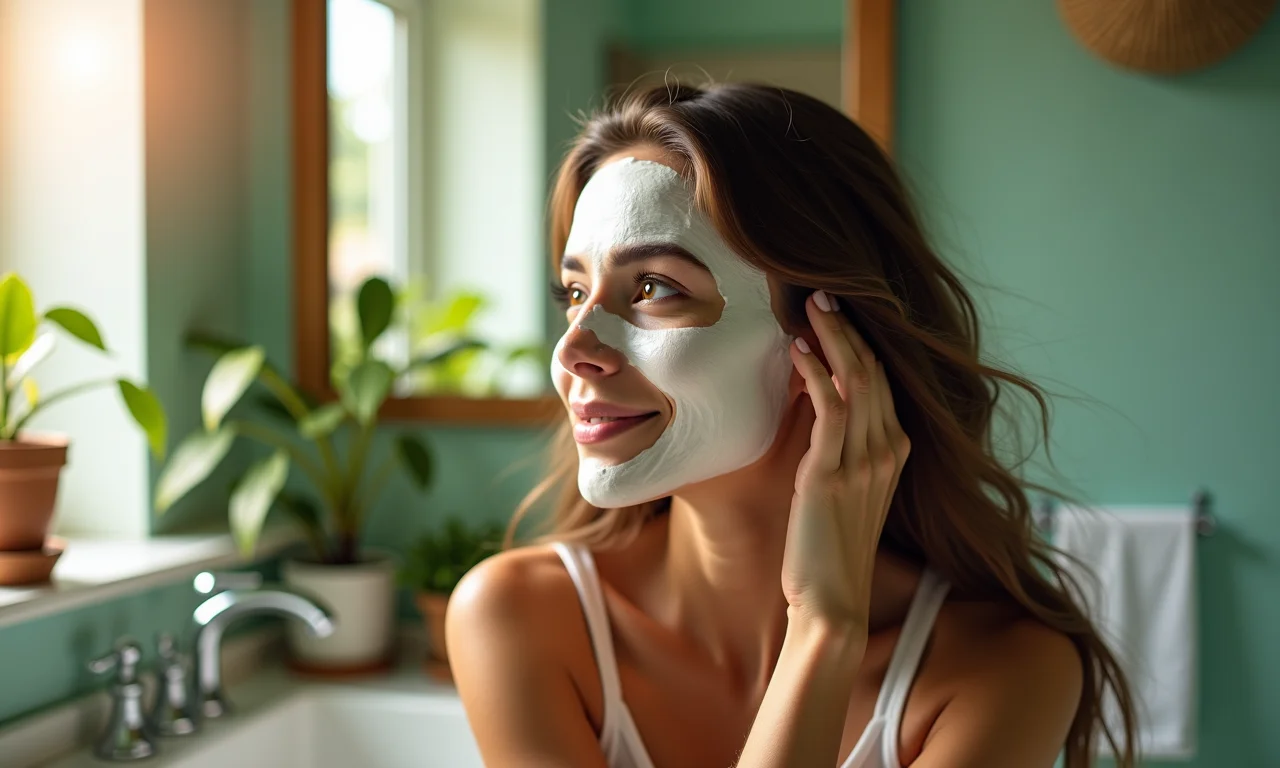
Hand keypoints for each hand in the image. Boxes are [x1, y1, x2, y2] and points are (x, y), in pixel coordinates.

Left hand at [782, 291, 909, 630]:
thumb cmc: (830, 549)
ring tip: (811, 305)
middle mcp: (887, 452)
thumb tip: (819, 405)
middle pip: (875, 373)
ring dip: (833, 339)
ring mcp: (863, 462)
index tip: (839, 313)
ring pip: (856, 382)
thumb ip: (843, 449)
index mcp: (895, 453)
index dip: (863, 345)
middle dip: (850, 330)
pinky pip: (829, 409)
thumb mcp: (846, 491)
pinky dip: (815, 374)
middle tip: (823, 293)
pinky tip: (797, 350)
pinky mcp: (831, 474)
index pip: (884, 383)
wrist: (831, 602)